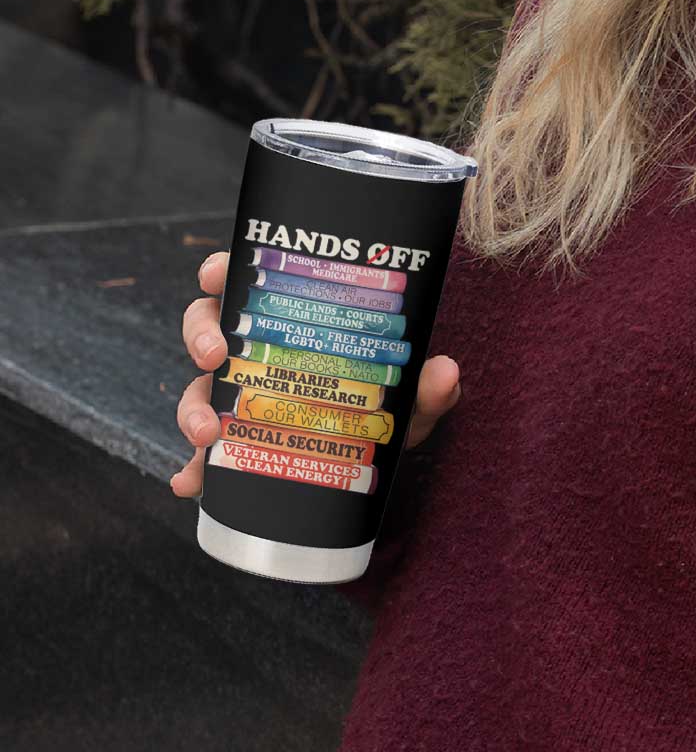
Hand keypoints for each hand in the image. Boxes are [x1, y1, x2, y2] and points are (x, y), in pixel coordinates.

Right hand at [169, 250, 461, 496]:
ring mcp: (243, 395)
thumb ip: (426, 386)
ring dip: (192, 407)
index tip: (215, 273)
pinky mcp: (239, 441)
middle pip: (207, 327)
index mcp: (290, 319)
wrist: (380, 457)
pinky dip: (192, 469)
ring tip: (207, 434)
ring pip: (199, 387)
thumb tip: (445, 372)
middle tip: (215, 357)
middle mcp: (259, 351)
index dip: (221, 271)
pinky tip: (191, 483)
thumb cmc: (388, 406)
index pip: (247, 281)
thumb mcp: (408, 395)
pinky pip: (205, 453)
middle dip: (200, 337)